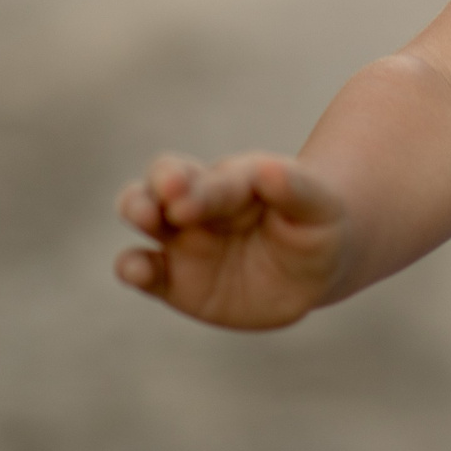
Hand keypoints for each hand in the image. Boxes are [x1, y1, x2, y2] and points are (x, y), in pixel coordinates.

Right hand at [115, 150, 347, 330]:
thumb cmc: (315, 223)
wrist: (317, 265)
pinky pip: (145, 271)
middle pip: (159, 184)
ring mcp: (185, 242)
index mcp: (232, 181)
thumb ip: (294, 189)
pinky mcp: (176, 282)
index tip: (186, 202)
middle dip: (154, 190)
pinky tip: (136, 270)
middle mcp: (200, 205)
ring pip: (144, 216)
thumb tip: (269, 169)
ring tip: (144, 217)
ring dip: (137, 210)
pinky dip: (133, 268)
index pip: (206, 180)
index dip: (197, 190)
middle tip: (161, 203)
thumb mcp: (316, 206)